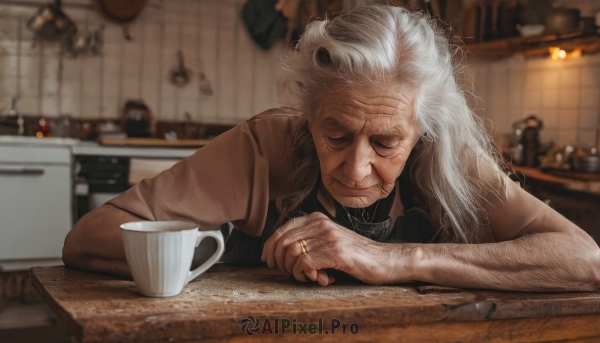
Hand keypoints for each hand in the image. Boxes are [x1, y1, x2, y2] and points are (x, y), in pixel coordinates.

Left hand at [260, 212, 391, 285]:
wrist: (384, 260)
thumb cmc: (355, 255)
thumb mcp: (328, 241)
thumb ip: (308, 241)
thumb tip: (278, 254)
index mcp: (317, 218)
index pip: (282, 229)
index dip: (270, 246)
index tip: (268, 261)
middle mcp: (321, 224)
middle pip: (283, 242)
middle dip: (279, 262)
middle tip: (289, 274)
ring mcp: (329, 237)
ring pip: (292, 253)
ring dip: (294, 271)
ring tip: (308, 277)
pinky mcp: (336, 252)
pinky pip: (305, 263)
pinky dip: (305, 275)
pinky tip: (319, 278)